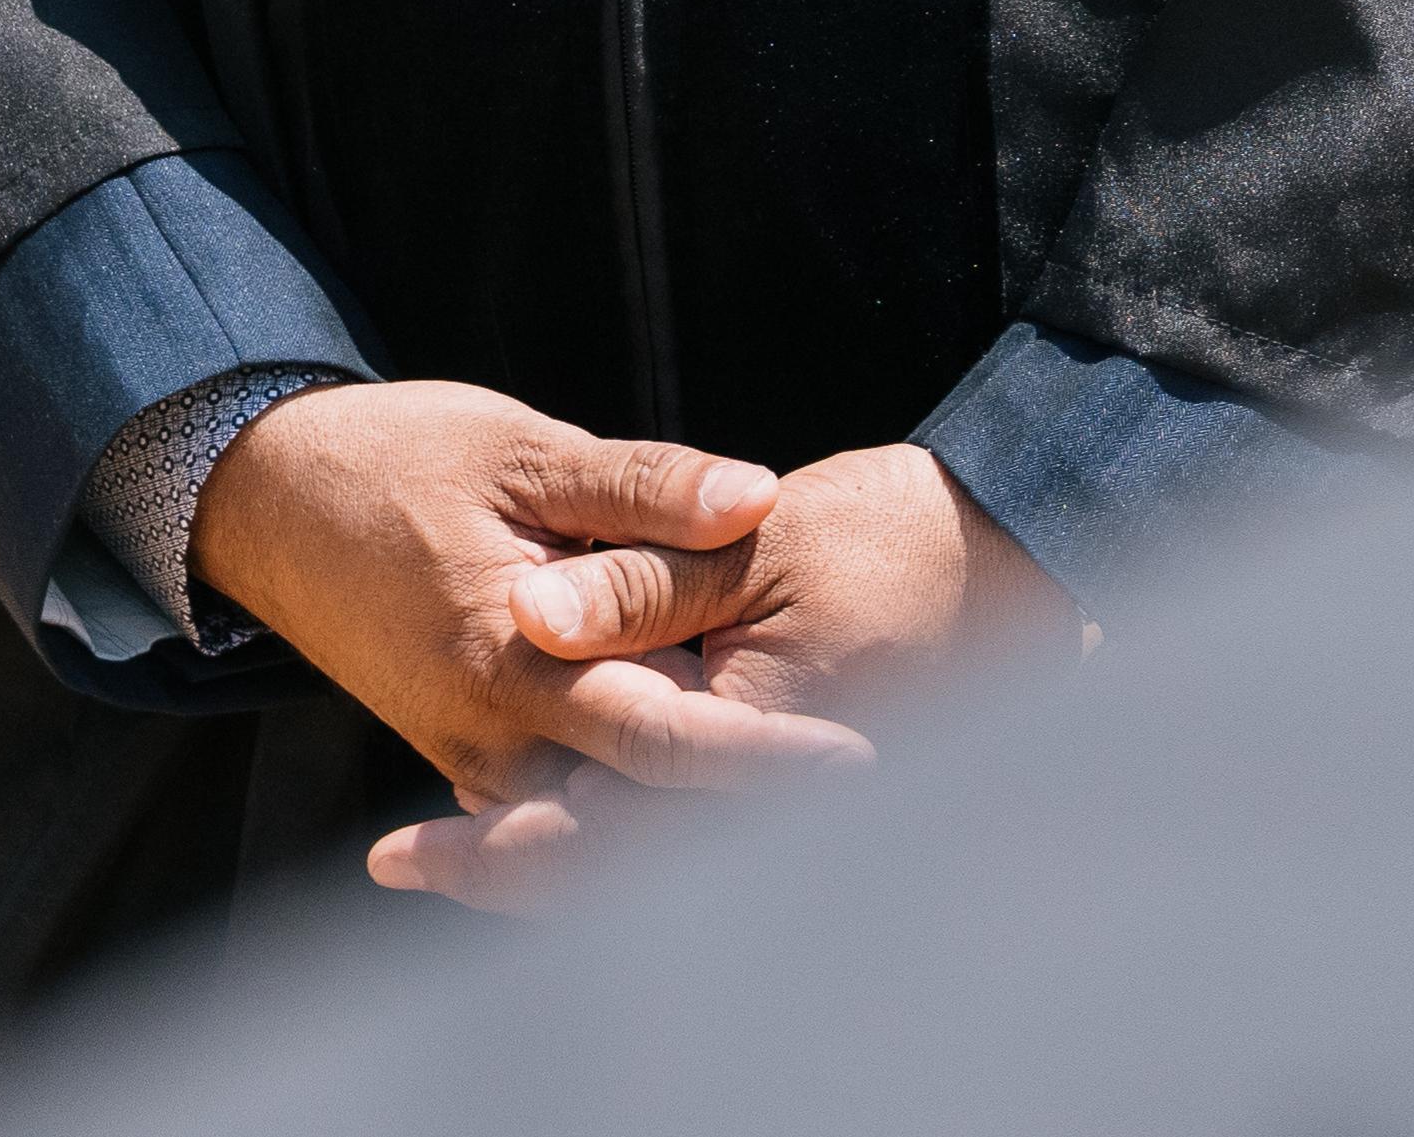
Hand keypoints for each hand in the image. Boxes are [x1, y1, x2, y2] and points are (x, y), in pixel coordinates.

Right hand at [190, 378, 850, 814]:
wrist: (263, 500)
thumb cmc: (398, 458)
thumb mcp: (525, 449)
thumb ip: (645, 485)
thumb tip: (757, 498)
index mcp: (518, 655)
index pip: (664, 737)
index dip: (763, 758)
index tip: (860, 761)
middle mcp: (494, 730)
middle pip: (638, 809)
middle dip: (745, 820)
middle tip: (864, 802)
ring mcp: (472, 752)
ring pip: (597, 819)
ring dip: (689, 822)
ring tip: (805, 809)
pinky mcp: (463, 749)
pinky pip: (556, 803)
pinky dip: (624, 807)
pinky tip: (706, 800)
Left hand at [357, 446, 1076, 904]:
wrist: (1010, 558)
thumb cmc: (891, 540)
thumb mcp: (756, 542)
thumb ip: (638, 579)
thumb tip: (524, 613)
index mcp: (748, 745)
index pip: (604, 828)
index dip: (498, 849)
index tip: (406, 856)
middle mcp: (763, 801)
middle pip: (615, 873)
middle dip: (504, 873)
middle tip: (402, 867)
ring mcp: (775, 805)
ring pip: (647, 867)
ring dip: (549, 858)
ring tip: (447, 853)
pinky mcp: (781, 786)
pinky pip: (687, 838)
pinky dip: (613, 834)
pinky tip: (547, 808)